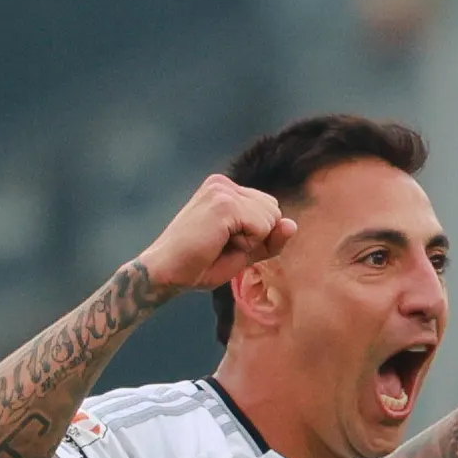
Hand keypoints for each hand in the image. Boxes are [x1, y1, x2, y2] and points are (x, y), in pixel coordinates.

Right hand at [136, 173, 294, 292]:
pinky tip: (218, 244)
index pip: (268, 208)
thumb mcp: (242, 252)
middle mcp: (223, 183)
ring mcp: (223, 190)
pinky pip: (262, 226)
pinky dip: (247, 244)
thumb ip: (269, 239)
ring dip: (251, 241)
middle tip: (220, 246)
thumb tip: (293, 224)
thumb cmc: (198, 265)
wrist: (164, 273)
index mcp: (224, 188)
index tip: (224, 244)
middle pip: (274, 210)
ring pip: (271, 217)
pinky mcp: (224, 204)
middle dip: (256, 236)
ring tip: (217, 244)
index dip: (257, 235)